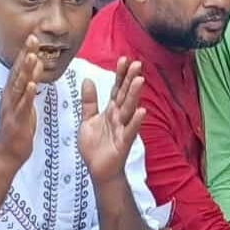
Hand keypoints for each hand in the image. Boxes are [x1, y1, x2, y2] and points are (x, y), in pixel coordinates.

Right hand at [0, 36, 42, 168]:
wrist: (6, 154)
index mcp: (12, 93)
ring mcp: (12, 108)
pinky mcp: (17, 121)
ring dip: (25, 70)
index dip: (25, 53)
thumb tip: (35, 69)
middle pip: (17, 72)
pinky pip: (23, 106)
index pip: (19, 69)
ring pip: (19, 86)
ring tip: (32, 56)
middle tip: (32, 38)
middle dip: (25, 55)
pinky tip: (33, 85)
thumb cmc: (17, 129)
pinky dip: (28, 95)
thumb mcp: (25, 104)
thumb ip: (29, 86)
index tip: (32, 37)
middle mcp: (10, 97)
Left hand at [78, 56, 146, 184]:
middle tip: (137, 63)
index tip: (123, 59)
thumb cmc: (95, 147)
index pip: (116, 88)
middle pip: (125, 95)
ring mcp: (123, 129)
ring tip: (140, 80)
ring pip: (129, 109)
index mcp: (110, 110)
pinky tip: (142, 111)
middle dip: (130, 79)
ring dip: (134, 95)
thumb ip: (89, 101)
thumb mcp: (87, 120)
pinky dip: (136, 121)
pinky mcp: (124, 142)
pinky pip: (130, 130)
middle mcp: (119, 117)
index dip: (120, 74)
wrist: (98, 170)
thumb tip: (87, 79)